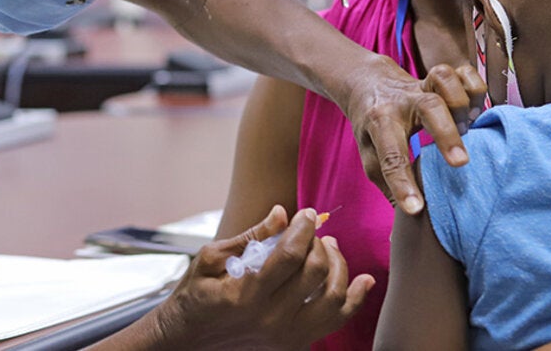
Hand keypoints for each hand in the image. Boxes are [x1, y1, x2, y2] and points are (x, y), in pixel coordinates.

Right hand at [149, 206, 373, 349]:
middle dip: (319, 243)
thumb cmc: (194, 297)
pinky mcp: (295, 344)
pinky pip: (336, 321)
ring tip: (330, 247)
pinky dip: (354, 299)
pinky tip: (363, 280)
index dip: (303, 228)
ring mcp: (286, 336)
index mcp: (246, 295)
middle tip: (312, 230)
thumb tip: (281, 213)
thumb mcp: (210, 260)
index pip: (289, 254)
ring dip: (339, 266)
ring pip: (334, 297)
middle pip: (316, 272)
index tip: (306, 213)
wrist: (187, 343)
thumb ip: (250, 237)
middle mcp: (270, 320)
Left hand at [343, 57, 479, 213]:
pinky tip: (473, 107)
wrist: (365, 81)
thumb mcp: (369, 154)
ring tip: (467, 126)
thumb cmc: (371, 126)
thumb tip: (404, 223)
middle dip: (446, 134)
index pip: (390, 156)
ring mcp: (422, 85)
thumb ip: (386, 183)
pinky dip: (473, 86)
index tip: (417, 210)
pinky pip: (462, 72)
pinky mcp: (439, 78)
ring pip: (443, 78)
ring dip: (460, 100)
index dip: (403, 185)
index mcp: (380, 122)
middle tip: (461, 164)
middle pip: (428, 108)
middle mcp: (403, 101)